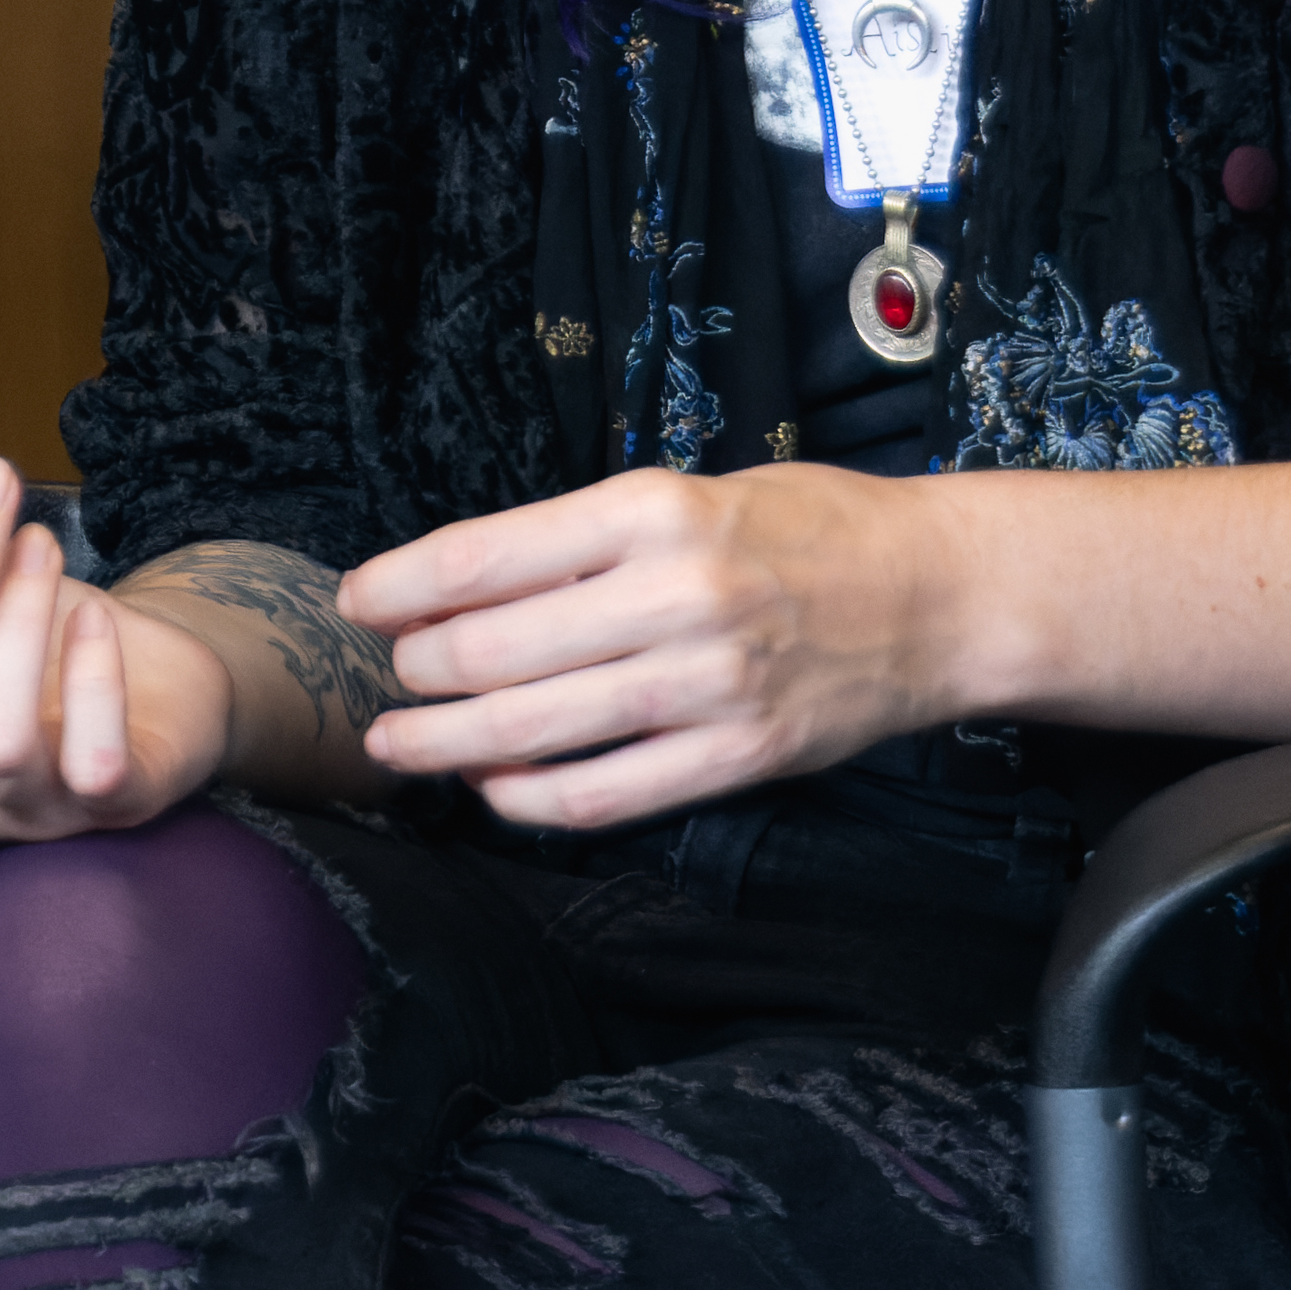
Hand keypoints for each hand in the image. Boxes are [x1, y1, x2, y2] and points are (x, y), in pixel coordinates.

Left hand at [343, 464, 956, 830]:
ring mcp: (708, 685)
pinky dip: (533, 799)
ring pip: (537, 728)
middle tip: (380, 677)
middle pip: (497, 649)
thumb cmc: (801, 527)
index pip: (488, 555)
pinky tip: (492, 790)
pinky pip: (608, 794)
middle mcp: (673, 595)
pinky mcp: (739, 758)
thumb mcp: (686, 491)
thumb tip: (470, 582)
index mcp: (651, 510)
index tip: (356, 601)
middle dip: (417, 669)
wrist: (934, 595)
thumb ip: (587, 538)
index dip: (404, 584)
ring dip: (448, 743)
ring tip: (399, 743)